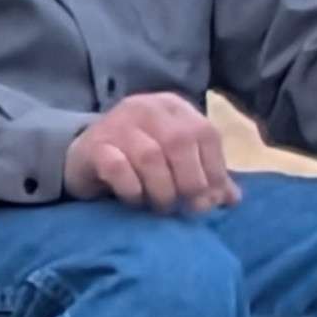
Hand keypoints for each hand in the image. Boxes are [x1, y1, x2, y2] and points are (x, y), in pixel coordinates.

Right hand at [61, 92, 234, 213]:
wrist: (84, 156)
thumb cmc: (138, 158)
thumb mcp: (175, 161)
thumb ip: (204, 175)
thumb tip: (233, 200)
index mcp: (172, 107)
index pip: (205, 134)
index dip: (215, 169)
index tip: (214, 200)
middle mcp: (145, 108)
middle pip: (180, 143)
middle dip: (191, 182)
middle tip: (190, 209)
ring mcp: (116, 124)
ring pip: (150, 156)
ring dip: (163, 190)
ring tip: (163, 207)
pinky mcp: (93, 145)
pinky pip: (118, 168)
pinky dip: (132, 189)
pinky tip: (135, 200)